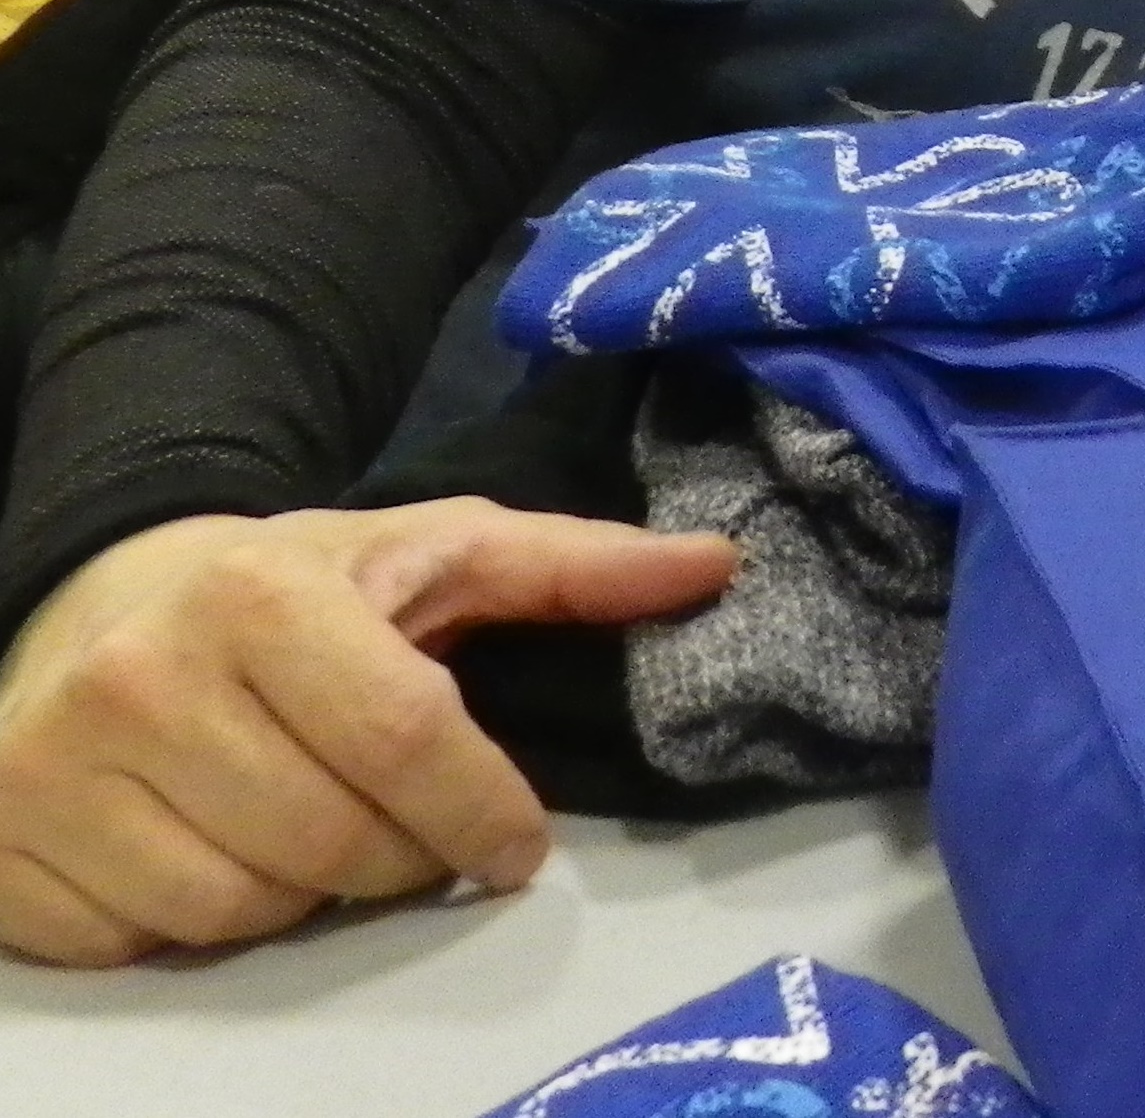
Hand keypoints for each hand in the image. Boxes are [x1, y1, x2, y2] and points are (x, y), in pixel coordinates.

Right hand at [0, 501, 736, 965]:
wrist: (98, 604)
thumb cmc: (298, 590)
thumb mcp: (435, 555)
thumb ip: (572, 567)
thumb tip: (717, 567)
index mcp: (260, 594)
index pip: (405, 740)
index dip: (482, 812)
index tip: (519, 845)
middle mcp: (141, 679)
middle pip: (332, 844)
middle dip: (402, 856)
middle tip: (408, 824)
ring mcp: (55, 773)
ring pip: (244, 911)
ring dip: (309, 894)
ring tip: (312, 822)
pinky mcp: (5, 855)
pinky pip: (150, 945)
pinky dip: (207, 923)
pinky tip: (220, 848)